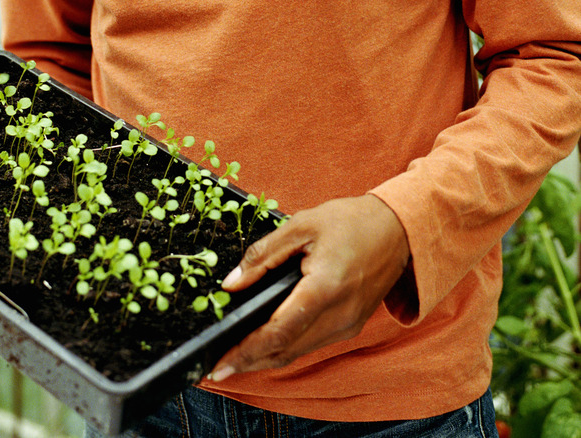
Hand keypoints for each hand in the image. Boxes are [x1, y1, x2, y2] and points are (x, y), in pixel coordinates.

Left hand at [207, 194, 409, 381]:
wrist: (400, 229)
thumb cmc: (352, 222)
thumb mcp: (301, 225)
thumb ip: (263, 256)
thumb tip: (231, 283)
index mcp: (324, 288)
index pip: (278, 332)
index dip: (245, 351)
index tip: (219, 364)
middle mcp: (339, 315)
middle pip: (285, 350)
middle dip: (247, 362)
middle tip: (216, 368)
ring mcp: (347, 325)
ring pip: (296, 352)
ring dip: (264, 359)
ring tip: (233, 360)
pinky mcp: (350, 326)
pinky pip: (310, 345)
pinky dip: (284, 348)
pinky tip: (263, 345)